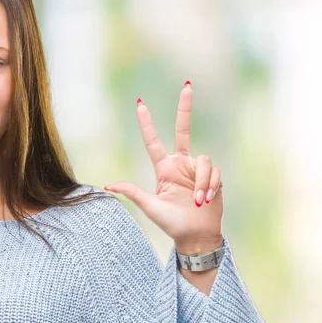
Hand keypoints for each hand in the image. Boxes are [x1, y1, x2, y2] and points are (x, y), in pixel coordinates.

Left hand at [104, 81, 222, 253]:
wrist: (195, 237)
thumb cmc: (171, 223)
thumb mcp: (149, 206)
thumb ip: (133, 192)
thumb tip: (108, 185)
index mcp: (163, 169)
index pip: (153, 141)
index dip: (147, 123)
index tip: (140, 103)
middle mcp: (181, 165)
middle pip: (183, 130)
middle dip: (185, 108)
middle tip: (187, 85)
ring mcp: (197, 170)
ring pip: (203, 159)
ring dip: (201, 181)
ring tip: (198, 201)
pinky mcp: (213, 176)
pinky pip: (213, 171)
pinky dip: (209, 185)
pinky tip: (206, 200)